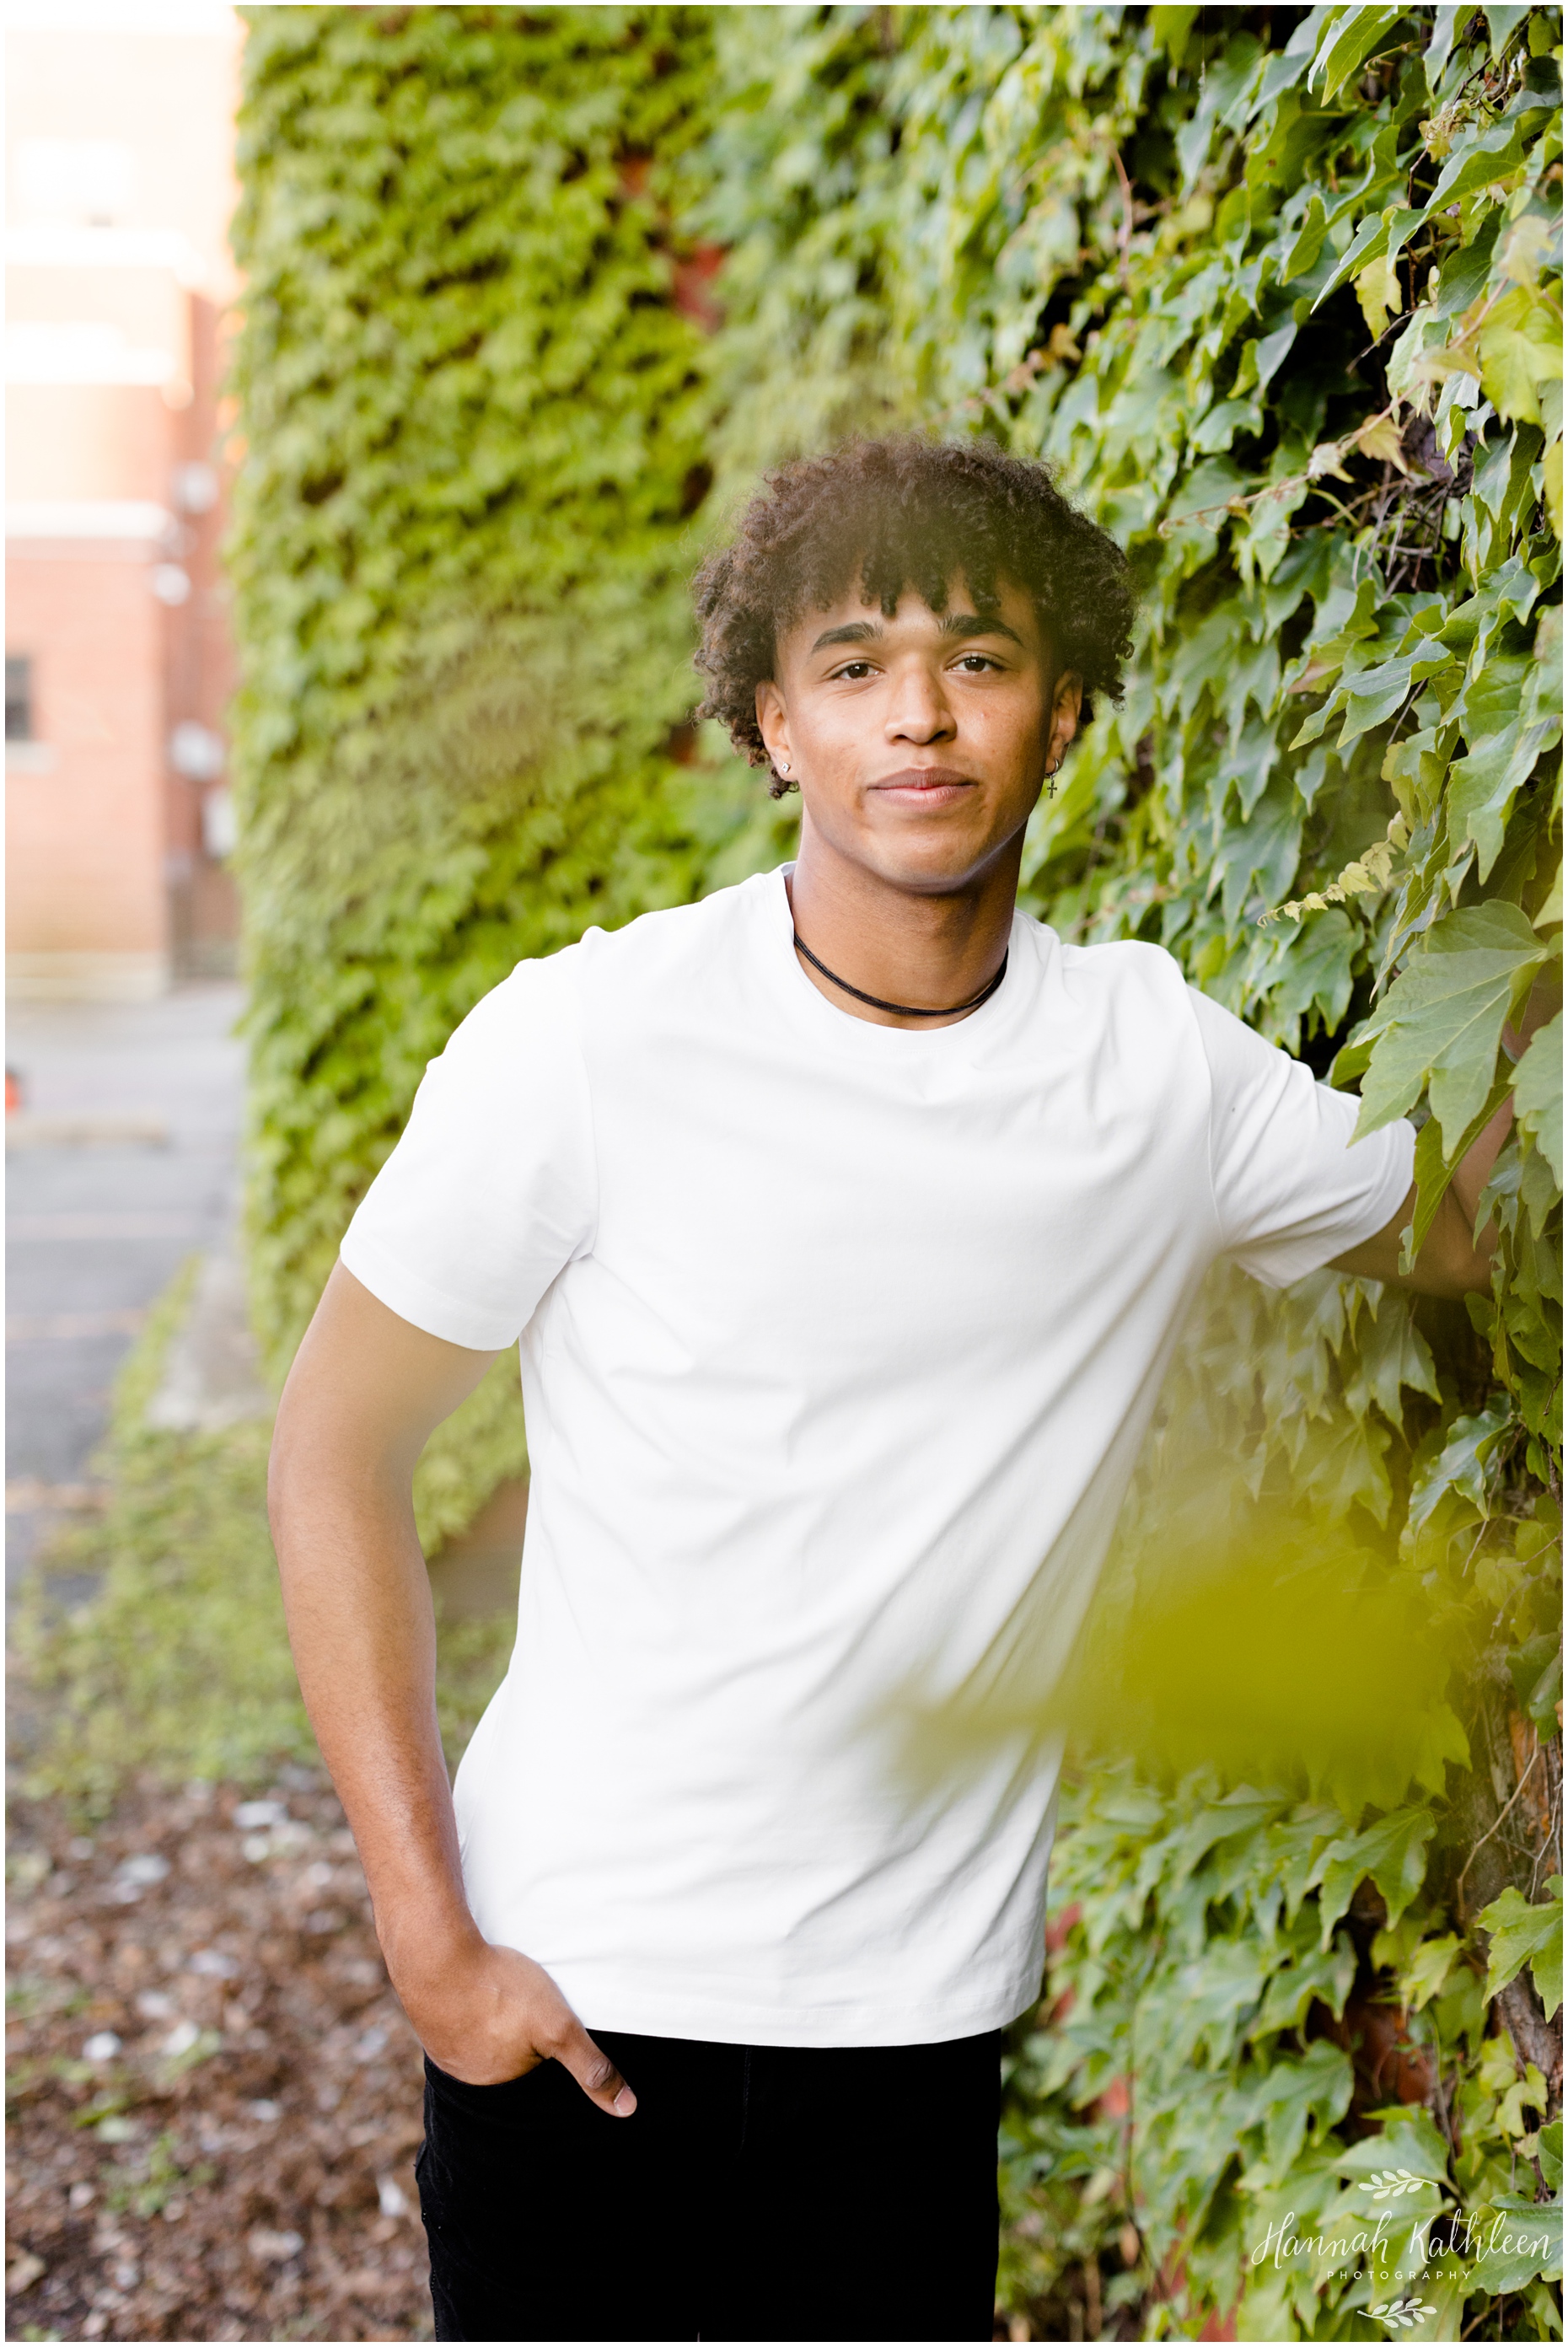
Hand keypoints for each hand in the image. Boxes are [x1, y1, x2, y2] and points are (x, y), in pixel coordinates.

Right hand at [395, 1936, 636, 2115]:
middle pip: (506, 2062)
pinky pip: (457, 2021)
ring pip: (481, 2041)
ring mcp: (444, 2049)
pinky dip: (469, 2008)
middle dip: (518, 2042)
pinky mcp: (430, 2019)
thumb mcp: (558, 2027)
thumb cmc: (499, 1990)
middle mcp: (467, 2077)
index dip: (544, 2055)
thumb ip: (590, 2067)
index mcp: (498, 2087)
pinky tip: (477, 1989)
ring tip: (504, 1999)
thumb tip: (627, 2109)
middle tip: (525, 2011)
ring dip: (493, 2024)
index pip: (533, 2081)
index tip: (548, 2034)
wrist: (435, 1953)